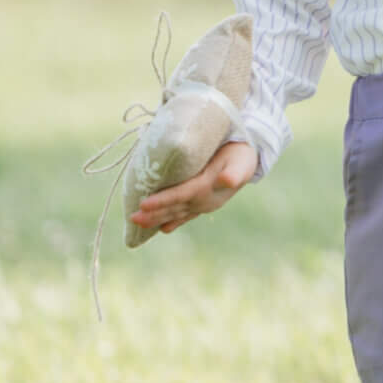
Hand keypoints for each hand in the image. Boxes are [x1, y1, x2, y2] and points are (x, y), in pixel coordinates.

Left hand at [130, 138, 257, 236]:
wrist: (250, 158)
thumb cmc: (241, 154)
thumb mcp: (241, 160)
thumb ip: (235, 171)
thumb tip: (226, 180)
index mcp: (208, 188)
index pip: (181, 195)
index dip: (163, 201)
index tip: (144, 204)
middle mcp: (205, 200)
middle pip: (174, 208)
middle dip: (153, 214)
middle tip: (132, 218)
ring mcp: (203, 204)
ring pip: (176, 213)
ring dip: (158, 218)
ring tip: (138, 223)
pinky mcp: (203, 203)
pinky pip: (184, 214)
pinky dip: (173, 221)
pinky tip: (163, 228)